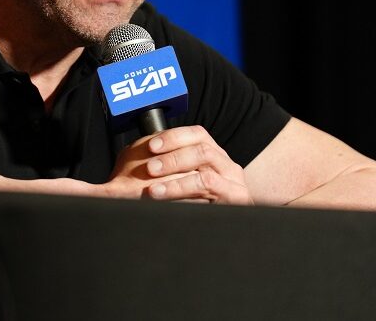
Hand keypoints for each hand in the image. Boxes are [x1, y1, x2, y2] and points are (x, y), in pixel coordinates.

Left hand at [140, 125, 254, 204]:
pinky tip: (162, 193)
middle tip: (148, 167)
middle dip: (172, 153)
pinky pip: (207, 182)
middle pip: (201, 145)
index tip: (151, 146)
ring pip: (205, 159)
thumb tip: (139, 155)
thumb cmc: (194, 210)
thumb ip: (166, 170)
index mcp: (214, 157)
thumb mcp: (180, 186)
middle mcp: (225, 165)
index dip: (173, 136)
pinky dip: (181, 186)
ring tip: (153, 183)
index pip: (196, 134)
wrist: (223, 240)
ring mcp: (233, 179)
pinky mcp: (236, 195)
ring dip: (175, 166)